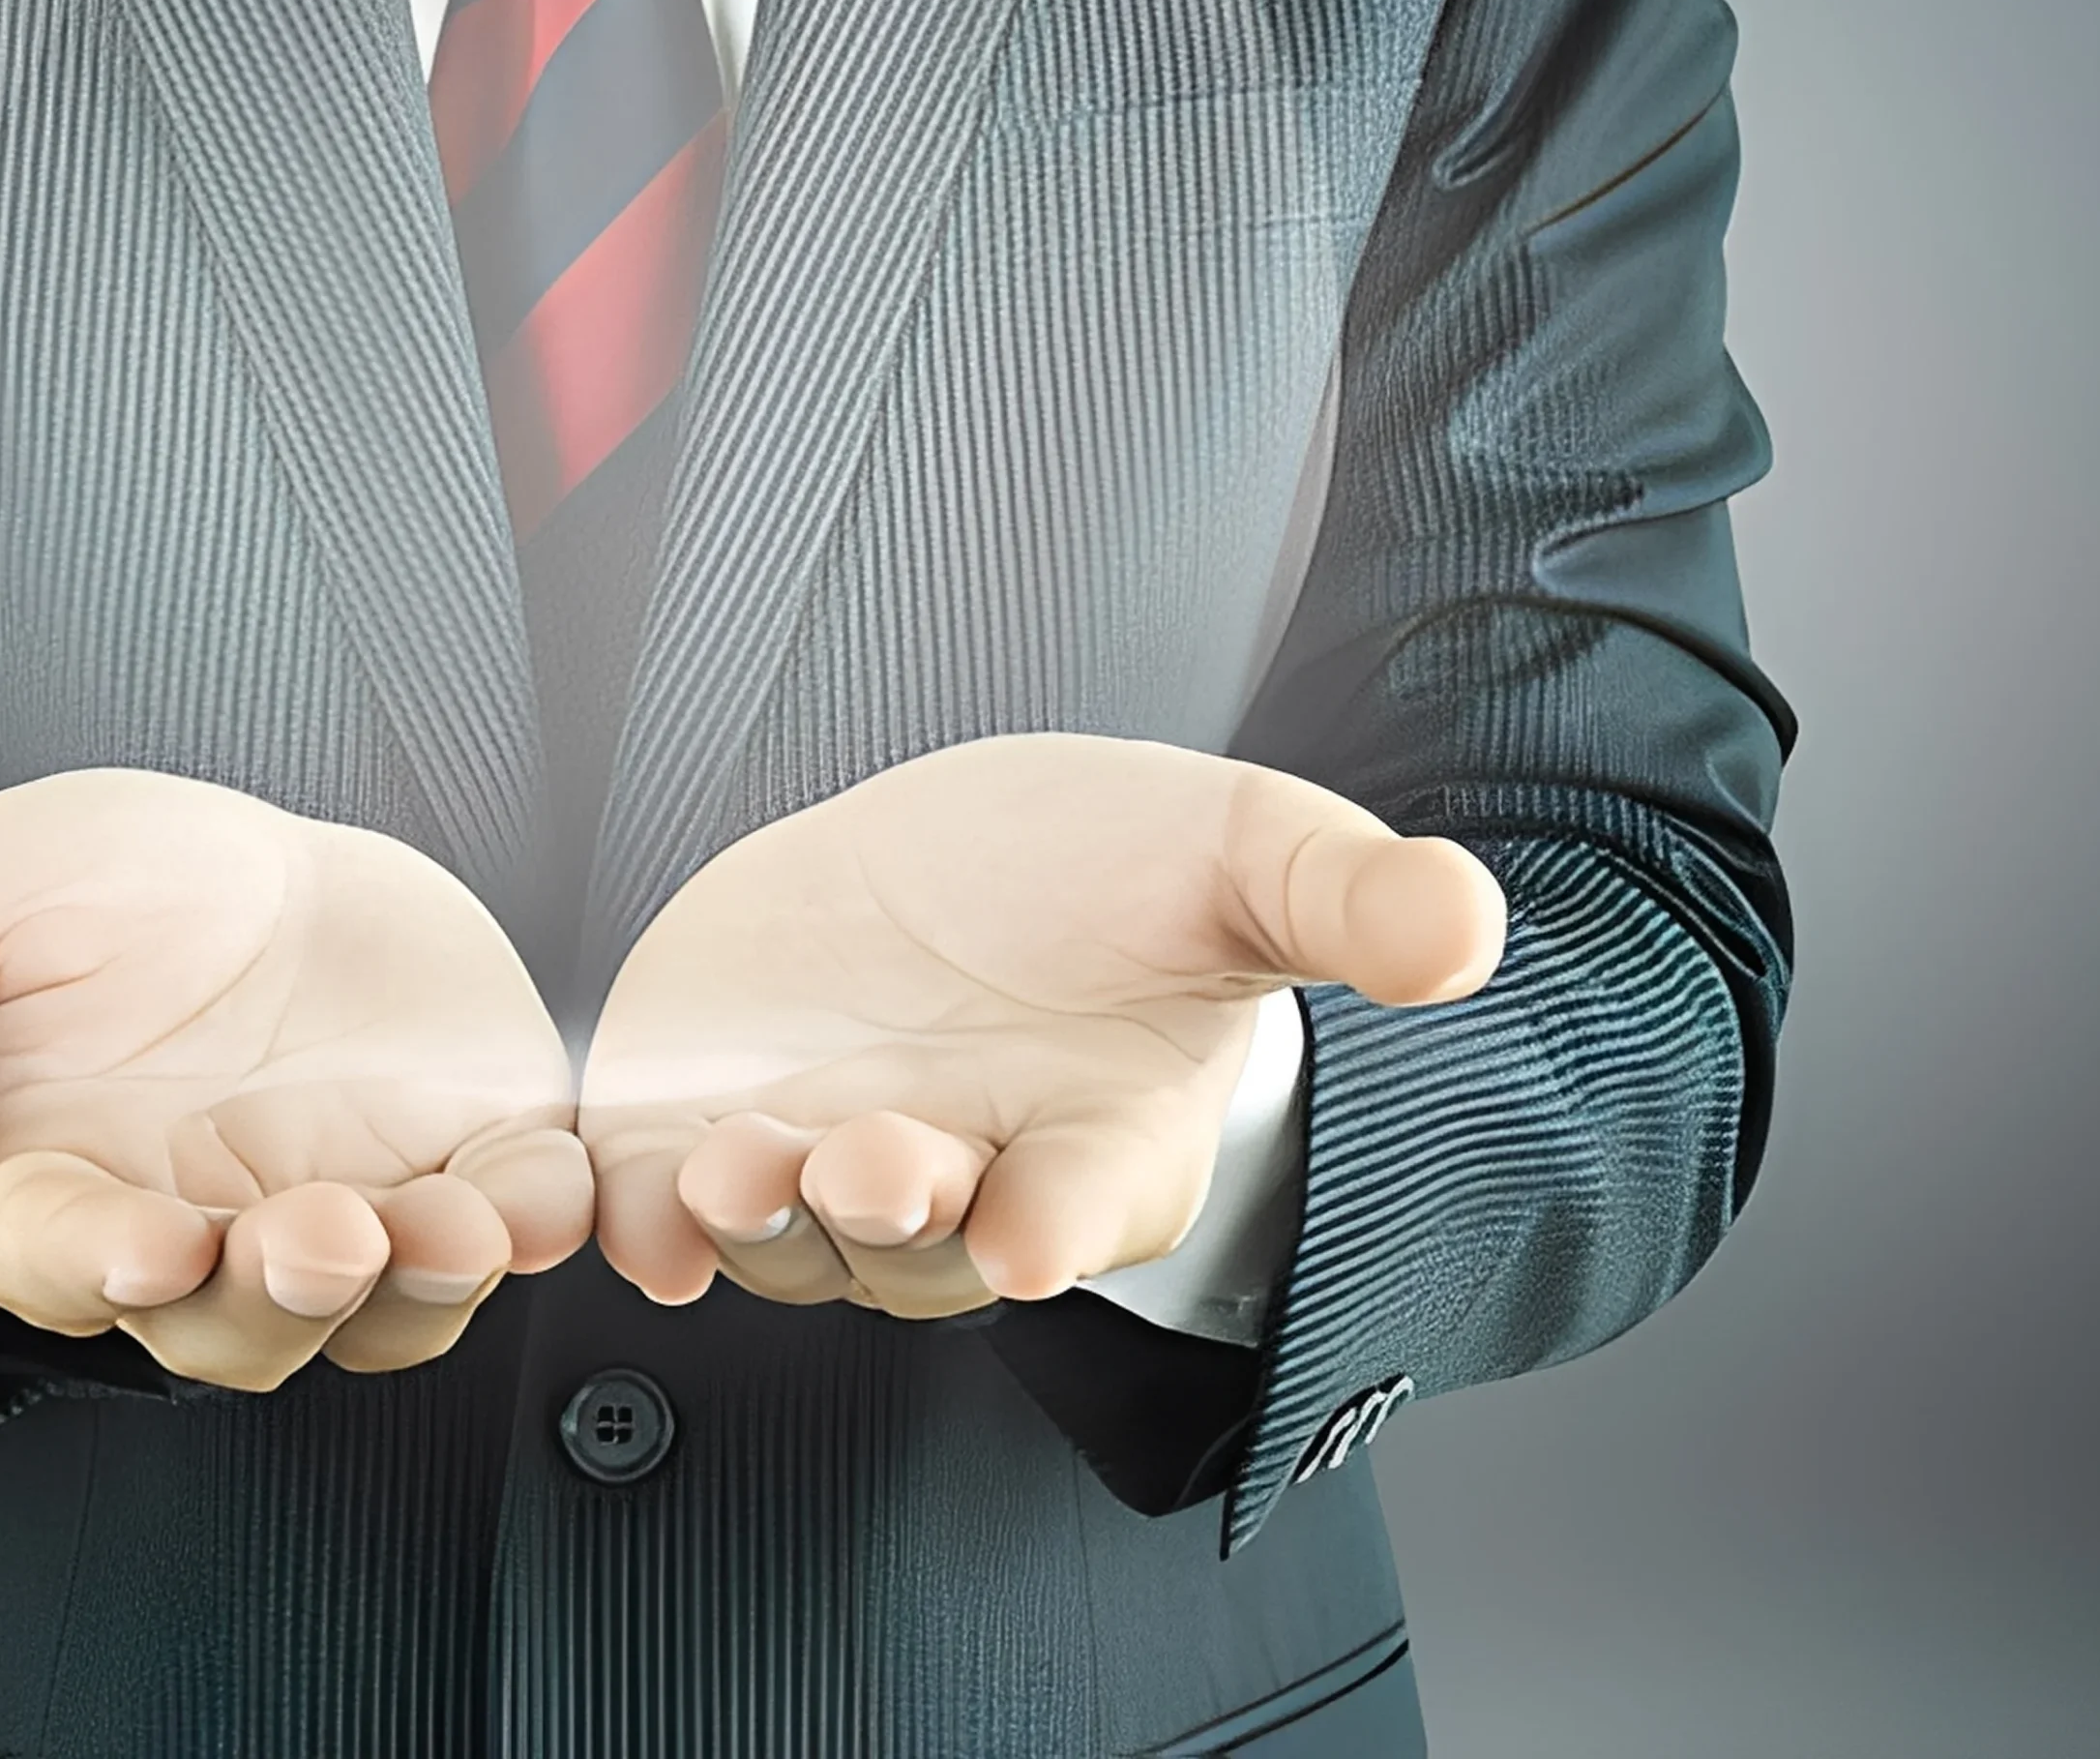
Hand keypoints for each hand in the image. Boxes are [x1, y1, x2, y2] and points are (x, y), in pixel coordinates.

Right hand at [0, 768, 587, 1388]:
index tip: (151, 1245)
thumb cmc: (76, 889)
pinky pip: (502, 1228)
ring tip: (458, 1226)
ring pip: (377, 1313)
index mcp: (47, 1194)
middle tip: (319, 1235)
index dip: (106, 1266)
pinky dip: (534, 1222)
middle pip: (232, 1327)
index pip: (63, 1259)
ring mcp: (327, 1215)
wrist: (240, 858)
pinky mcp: (447, 1170)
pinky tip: (546, 1187)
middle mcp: (189, 1237)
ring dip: (421, 1286)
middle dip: (280, 1295)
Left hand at [578, 733, 1502, 1318]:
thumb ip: (1350, 901)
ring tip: (732, 1165)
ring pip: (791, 1240)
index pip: (1083, 1205)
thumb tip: (1470, 930)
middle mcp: (967, 1181)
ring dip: (760, 1220)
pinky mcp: (719, 1126)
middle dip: (889, 1212)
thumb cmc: (1133, 880)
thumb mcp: (1251, 858)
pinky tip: (629, 1204)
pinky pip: (673, 1208)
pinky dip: (646, 1217)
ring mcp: (834, 1167)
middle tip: (863, 1162)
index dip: (1054, 1222)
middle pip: (919, 1243)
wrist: (988, 866)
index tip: (1024, 1233)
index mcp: (1102, 1140)